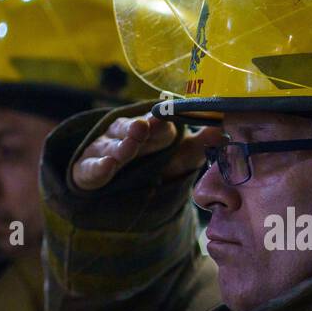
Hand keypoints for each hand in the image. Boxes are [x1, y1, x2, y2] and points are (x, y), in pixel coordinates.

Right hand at [71, 113, 222, 190]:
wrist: (117, 191)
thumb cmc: (152, 165)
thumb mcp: (180, 158)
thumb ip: (200, 145)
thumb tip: (223, 129)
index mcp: (147, 128)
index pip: (156, 124)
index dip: (160, 122)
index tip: (167, 119)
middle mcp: (123, 135)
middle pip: (131, 130)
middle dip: (137, 129)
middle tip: (144, 126)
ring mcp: (104, 151)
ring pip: (112, 147)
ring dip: (120, 146)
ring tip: (129, 146)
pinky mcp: (88, 171)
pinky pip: (92, 169)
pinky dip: (98, 168)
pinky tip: (107, 167)